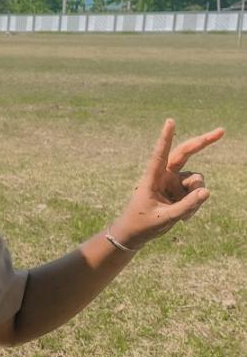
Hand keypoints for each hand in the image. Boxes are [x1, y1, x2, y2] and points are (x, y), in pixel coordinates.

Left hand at [112, 119, 223, 250]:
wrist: (134, 234)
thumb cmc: (142, 224)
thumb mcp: (165, 217)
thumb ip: (186, 206)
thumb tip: (207, 191)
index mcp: (152, 177)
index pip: (160, 155)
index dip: (166, 138)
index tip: (170, 121)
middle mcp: (164, 175)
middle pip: (185, 153)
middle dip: (203, 142)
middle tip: (222, 131)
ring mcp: (173, 182)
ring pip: (196, 181)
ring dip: (195, 197)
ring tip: (184, 215)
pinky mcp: (180, 190)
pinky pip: (197, 193)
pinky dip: (194, 205)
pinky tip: (184, 218)